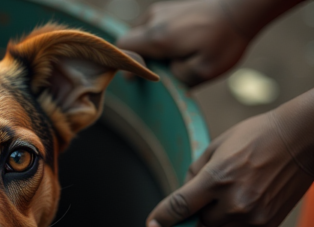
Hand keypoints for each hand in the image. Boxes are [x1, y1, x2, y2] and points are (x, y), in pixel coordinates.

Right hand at [117, 0, 250, 86]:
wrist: (244, 7)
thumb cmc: (225, 40)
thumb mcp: (204, 71)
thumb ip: (177, 78)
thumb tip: (167, 74)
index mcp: (157, 37)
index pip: (122, 48)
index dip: (126, 64)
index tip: (140, 76)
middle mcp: (154, 19)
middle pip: (131, 40)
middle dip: (140, 56)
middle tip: (161, 69)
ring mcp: (163, 9)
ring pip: (144, 31)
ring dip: (152, 46)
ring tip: (176, 55)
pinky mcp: (173, 5)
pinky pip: (157, 24)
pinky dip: (162, 36)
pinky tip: (184, 42)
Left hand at [147, 110, 313, 226]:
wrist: (304, 139)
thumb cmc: (256, 137)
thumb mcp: (217, 146)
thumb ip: (195, 172)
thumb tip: (182, 196)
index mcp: (217, 178)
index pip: (180, 205)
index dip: (163, 217)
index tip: (152, 226)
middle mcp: (234, 201)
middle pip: (201, 219)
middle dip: (204, 206)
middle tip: (221, 185)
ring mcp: (253, 214)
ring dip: (222, 213)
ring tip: (242, 187)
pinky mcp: (267, 223)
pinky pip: (242, 226)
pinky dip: (242, 215)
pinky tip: (257, 192)